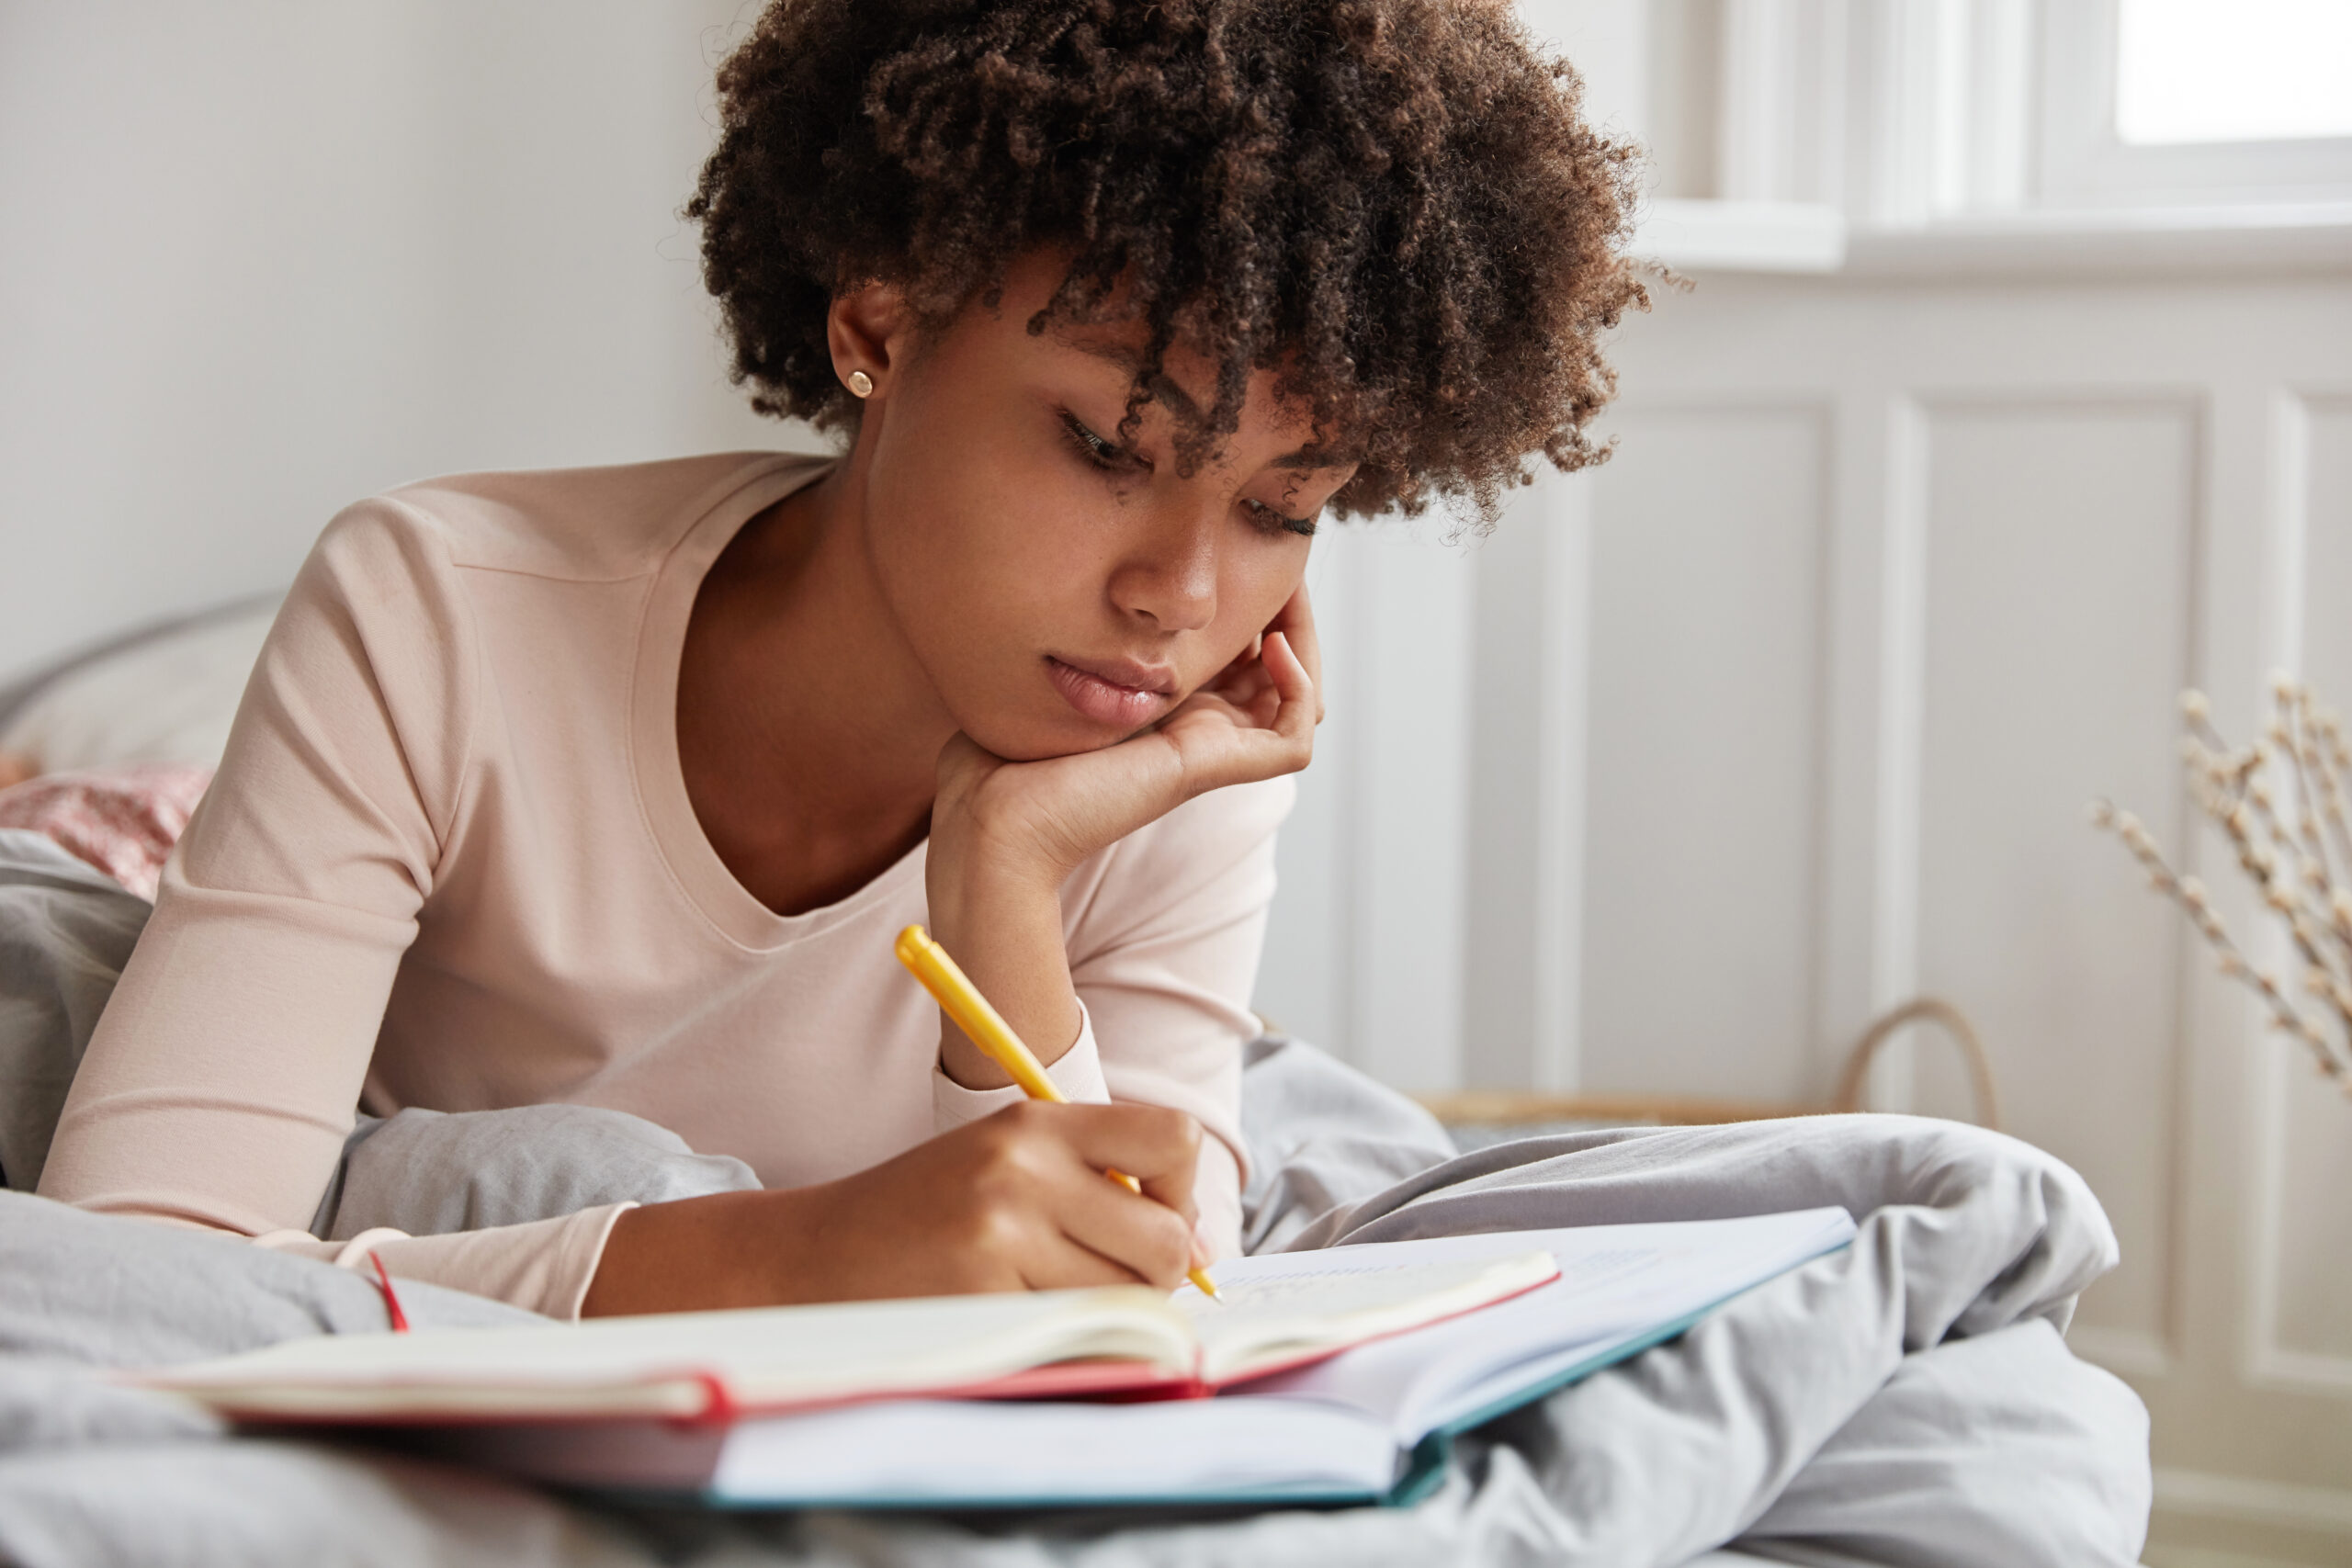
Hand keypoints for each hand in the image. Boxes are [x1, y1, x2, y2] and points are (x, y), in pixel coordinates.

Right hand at [579, 1100, 1203, 1314]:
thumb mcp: (1003, 1164)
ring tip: (1045, 1294)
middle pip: (1166, 1237)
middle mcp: (1023, 1169)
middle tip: (1109, 1277)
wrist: (810, 1258)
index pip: (1172, 1139)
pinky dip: (1062, 1340)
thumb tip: (1199, 1252)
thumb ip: (1095, 1185)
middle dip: (1155, 1273)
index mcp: (1035, 1123)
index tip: (1154, 1215)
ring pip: (1128, 1297)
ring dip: (1107, 1311)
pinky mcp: (983, 1300)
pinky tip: (1012, 1317)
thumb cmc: (920, 1216)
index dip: (1181, 1190)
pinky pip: (1075, 1336)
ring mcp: (1002, 1237)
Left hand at [922, 586, 1321, 1087]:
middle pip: (1272, 674)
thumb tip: (1078, 602)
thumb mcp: (1038, 675)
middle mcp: (1189, 732)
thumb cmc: (995, 764)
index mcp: (1154, 711)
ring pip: (1297, 703)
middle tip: (1274, 568)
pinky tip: (1274, 648)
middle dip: (1283, 613)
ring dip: (1303, 644)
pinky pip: (1294, 739)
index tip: (1233, 556)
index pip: (1228, 655)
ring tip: (1283, 601)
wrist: (990, 821)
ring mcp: (1205, 753)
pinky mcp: (1208, 769)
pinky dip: (1302, 690)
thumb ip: (1069, 641)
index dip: (1243, 607)